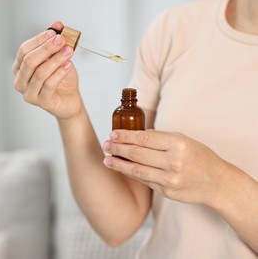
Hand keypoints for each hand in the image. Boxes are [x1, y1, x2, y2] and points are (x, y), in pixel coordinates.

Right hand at [12, 21, 82, 119]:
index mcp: (20, 69)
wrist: (69, 100)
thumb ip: (55, 42)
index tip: (53, 33)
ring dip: (56, 59)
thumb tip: (57, 25)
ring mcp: (29, 93)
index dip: (39, 40)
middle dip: (47, 48)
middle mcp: (21, 81)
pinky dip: (60, 73)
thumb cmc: (61, 81)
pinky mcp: (42, 102)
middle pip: (29, 61)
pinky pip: (49, 85)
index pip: (24, 50)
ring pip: (40, 73)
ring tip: (68, 52)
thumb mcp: (58, 57)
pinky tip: (68, 66)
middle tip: (61, 41)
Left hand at [102, 129, 233, 205]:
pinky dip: (130, 173)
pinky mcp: (167, 191)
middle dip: (118, 148)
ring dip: (118, 164)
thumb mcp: (184, 140)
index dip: (125, 136)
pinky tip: (120, 168)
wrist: (217, 183)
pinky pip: (144, 180)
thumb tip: (136, 134)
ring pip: (137, 170)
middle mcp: (174, 161)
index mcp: (178, 144)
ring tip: (106, 159)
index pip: (144, 137)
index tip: (113, 133)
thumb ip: (161, 138)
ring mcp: (170, 178)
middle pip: (137, 153)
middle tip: (106, 144)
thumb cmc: (199, 157)